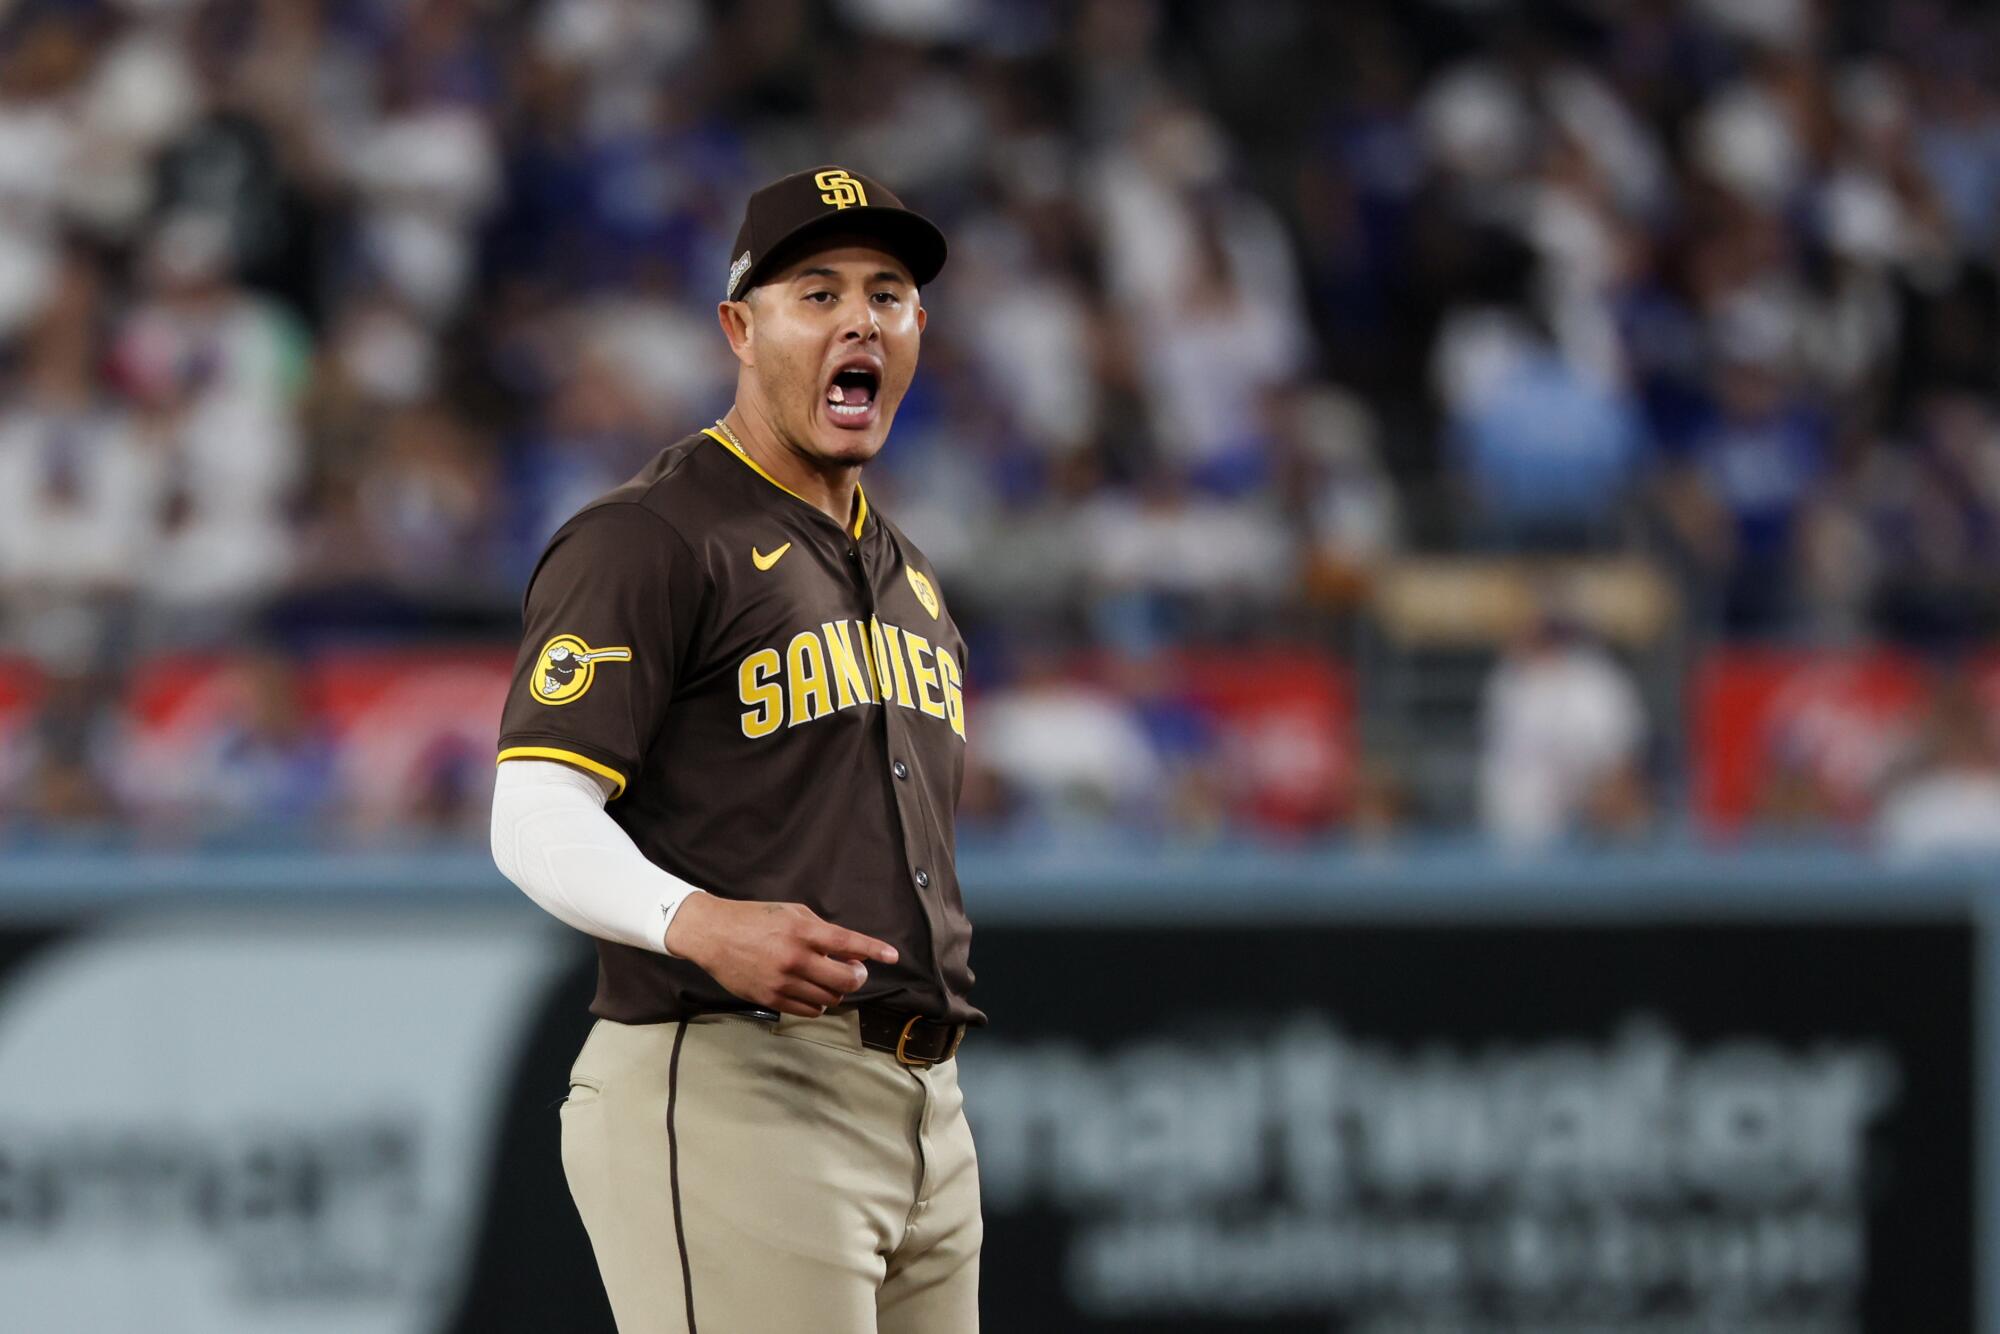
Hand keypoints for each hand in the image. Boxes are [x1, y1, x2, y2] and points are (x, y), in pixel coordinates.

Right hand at [665, 893, 898, 1016]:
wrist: (713, 935)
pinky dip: (819, 1003)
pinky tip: (813, 990)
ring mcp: (783, 982)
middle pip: (845, 980)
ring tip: (828, 977)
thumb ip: (824, 932)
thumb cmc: (755, 919)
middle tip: (854, 970)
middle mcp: (795, 958)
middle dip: (857, 976)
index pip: (849, 943)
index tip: (893, 957)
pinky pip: (810, 1010)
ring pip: (830, 998)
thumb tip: (853, 952)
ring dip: (837, 990)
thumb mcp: (793, 914)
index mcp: (802, 931)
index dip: (875, 950)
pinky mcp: (771, 1000)